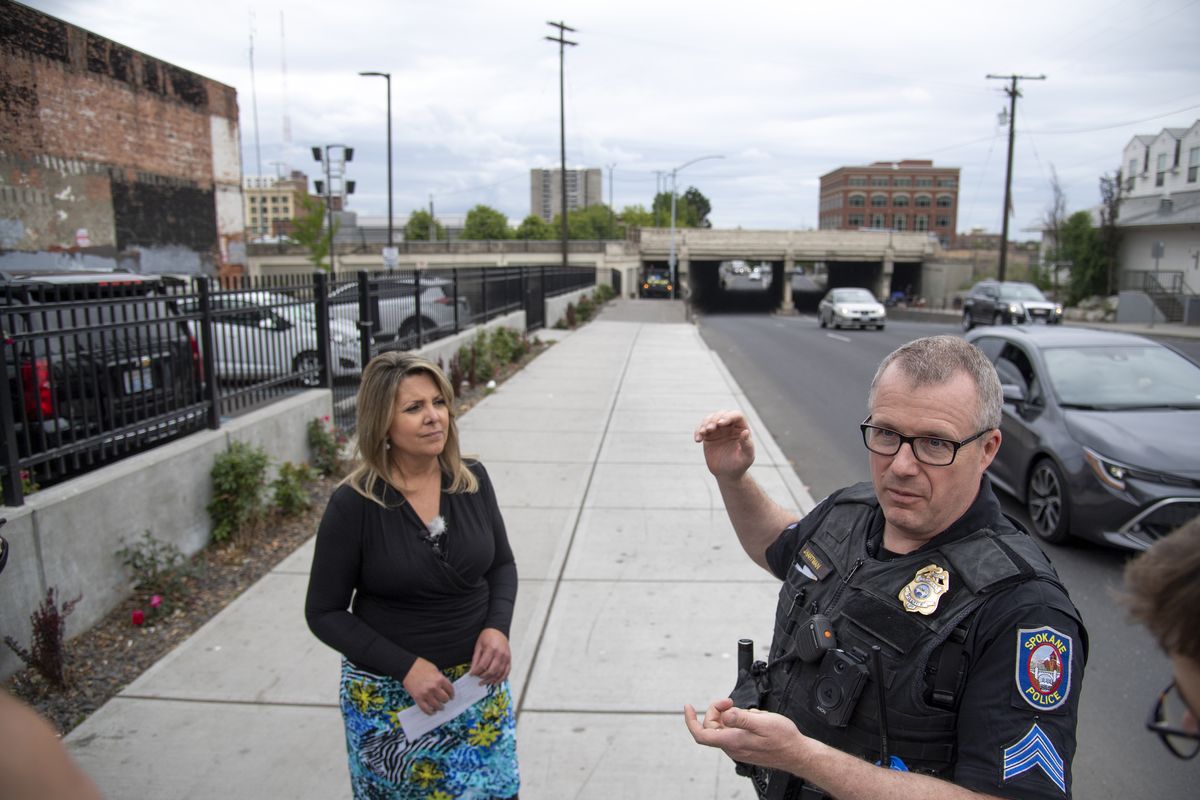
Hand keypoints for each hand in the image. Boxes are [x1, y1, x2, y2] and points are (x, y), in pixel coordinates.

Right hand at [403, 657, 453, 714]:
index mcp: (439, 679)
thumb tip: (445, 688)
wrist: (407, 667)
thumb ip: (440, 679)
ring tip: (440, 707)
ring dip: (439, 707)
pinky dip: (430, 712)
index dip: (451, 694)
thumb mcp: (435, 669)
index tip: (451, 696)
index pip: (450, 690)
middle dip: (445, 700)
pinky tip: (433, 711)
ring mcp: (426, 694)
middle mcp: (434, 687)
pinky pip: (426, 709)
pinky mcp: (418, 698)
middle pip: (445, 699)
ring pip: (437, 705)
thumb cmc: (420, 666)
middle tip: (444, 700)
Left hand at [470, 627, 510, 684]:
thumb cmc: (487, 637)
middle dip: (483, 677)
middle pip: (491, 671)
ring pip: (499, 674)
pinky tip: (494, 682)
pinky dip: (500, 679)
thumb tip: (472, 671)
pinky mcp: (509, 660)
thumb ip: (475, 659)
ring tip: (483, 682)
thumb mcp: (478, 645)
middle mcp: (500, 654)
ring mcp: (506, 658)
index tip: (472, 674)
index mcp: (491, 649)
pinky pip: (506, 673)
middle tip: (477, 679)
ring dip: (490, 680)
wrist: (498, 630)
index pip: (483, 665)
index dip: (476, 672)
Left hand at [684, 699, 804, 773]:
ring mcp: (738, 749)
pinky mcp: (745, 748)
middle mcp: (733, 747)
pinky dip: (738, 721)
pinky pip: (733, 731)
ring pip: (723, 728)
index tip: (689, 707)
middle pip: (712, 727)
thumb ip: (742, 718)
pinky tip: (753, 718)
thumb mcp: (763, 722)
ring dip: (730, 716)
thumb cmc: (783, 739)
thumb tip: (725, 714)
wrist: (797, 753)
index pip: (701, 734)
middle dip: (717, 710)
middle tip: (731, 701)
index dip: (691, 720)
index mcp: (733, 741)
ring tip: (748, 712)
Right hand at [694, 410, 755, 480]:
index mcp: (741, 428)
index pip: (736, 415)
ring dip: (705, 423)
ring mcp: (718, 430)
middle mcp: (730, 426)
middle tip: (710, 429)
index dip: (729, 416)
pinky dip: (697, 431)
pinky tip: (698, 440)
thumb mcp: (746, 457)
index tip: (720, 423)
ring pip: (710, 418)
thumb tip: (745, 432)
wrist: (727, 474)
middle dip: (714, 419)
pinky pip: (701, 428)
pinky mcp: (708, 436)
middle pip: (721, 413)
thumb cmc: (740, 465)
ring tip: (703, 433)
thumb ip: (747, 445)